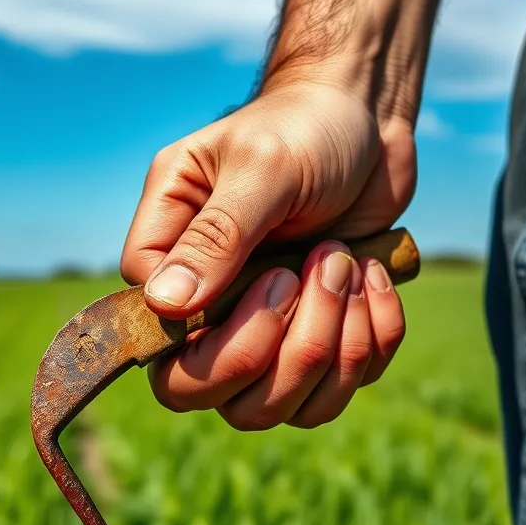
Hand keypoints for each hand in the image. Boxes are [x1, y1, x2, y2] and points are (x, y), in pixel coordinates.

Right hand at [120, 80, 414, 429]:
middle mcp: (201, 294)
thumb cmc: (307, 127)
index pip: (149, 325)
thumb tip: (163, 305)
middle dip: (270, 355)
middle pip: (195, 388)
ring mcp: (254, 324)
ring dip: (328, 348)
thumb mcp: (263, 168)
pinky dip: (368, 344)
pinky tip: (375, 280)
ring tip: (349, 267)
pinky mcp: (309, 337)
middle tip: (318, 276)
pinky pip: (329, 392)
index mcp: (166, 242)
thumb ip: (215, 236)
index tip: (273, 275)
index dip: (205, 330)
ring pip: (266, 404)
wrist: (367, 120)